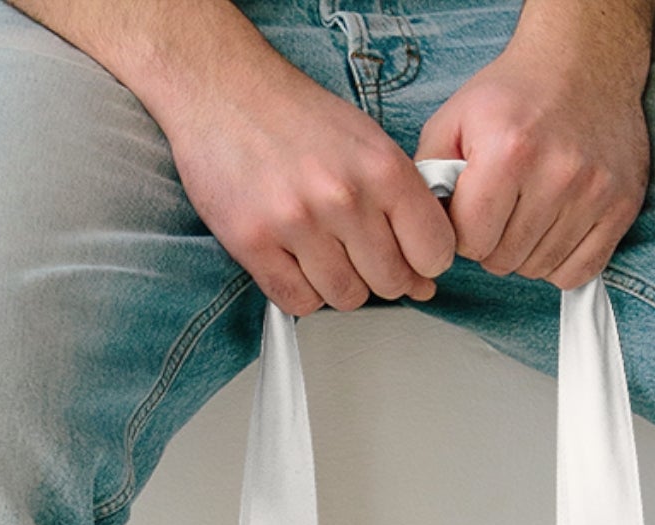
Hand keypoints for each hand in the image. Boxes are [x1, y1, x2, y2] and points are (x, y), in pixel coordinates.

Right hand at [158, 48, 455, 314]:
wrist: (223, 91)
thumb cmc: (295, 117)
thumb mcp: (367, 141)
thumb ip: (401, 202)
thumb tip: (424, 272)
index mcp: (381, 168)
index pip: (431, 250)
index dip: (424, 263)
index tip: (413, 260)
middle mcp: (343, 197)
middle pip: (390, 282)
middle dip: (381, 277)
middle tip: (361, 255)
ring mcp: (297, 224)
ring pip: (346, 298)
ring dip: (339, 285)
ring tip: (323, 251)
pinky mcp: (254, 244)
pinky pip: (299, 302)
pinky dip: (302, 292)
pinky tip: (296, 262)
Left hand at [416, 0, 653, 286]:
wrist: (584, 63)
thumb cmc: (514, 96)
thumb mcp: (454, 119)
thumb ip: (428, 176)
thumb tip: (423, 230)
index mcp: (508, 152)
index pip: (469, 242)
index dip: (462, 233)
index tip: (471, 210)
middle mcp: (556, 174)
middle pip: (503, 260)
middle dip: (493, 243)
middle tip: (502, 209)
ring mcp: (594, 192)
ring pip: (539, 269)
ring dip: (526, 252)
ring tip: (529, 212)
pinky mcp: (621, 206)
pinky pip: (578, 271)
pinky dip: (560, 262)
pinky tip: (555, 230)